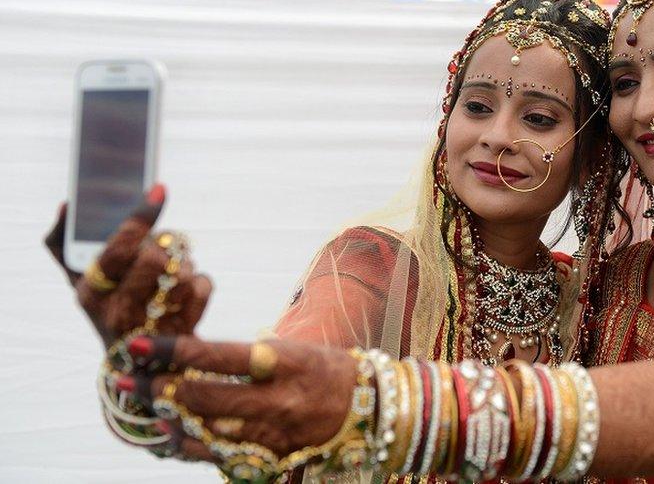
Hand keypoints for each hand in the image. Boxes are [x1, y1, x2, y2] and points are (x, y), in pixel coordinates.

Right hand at [43, 186, 210, 347]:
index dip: (140, 217)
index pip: (119, 249)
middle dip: (163, 244)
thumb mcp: (78, 282)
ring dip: (182, 262)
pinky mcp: (185, 332)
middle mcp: (120, 312)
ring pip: (182, 271)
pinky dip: (200, 279)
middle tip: (160, 247)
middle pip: (154, 258)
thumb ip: (63, 244)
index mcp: (92, 293)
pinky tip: (186, 285)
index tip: (158, 190)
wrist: (136, 362)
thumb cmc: (106, 307)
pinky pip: (203, 287)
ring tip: (172, 269)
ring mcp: (153, 326)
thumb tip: (67, 205)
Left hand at [131, 335, 357, 460]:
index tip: (139, 345)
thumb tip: (189, 358)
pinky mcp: (273, 460)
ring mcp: (275, 435)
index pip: (218, 356)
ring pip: (206, 431)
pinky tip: (174, 435)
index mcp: (285, 363)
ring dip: (170, 419)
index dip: (173, 351)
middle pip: (205, 397)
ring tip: (148, 406)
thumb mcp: (289, 351)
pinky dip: (191, 446)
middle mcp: (279, 400)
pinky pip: (220, 457)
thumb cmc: (323, 370)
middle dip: (161, 389)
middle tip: (134, 380)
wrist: (368, 408)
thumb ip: (244, 357)